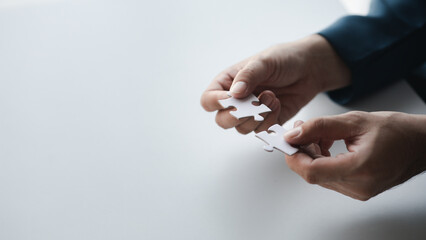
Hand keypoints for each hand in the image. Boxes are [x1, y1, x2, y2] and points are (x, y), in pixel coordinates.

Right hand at [200, 34, 349, 133]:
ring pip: (241, 129)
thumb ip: (248, 75)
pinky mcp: (266, 122)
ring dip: (257, 117)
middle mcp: (235, 101)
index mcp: (227, 83)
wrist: (309, 69)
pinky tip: (278, 104)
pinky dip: (270, 121)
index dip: (216, 103)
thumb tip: (234, 93)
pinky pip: (261, 131)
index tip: (233, 98)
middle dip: (238, 115)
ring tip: (272, 97)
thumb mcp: (265, 61)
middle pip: (222, 120)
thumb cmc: (284, 59)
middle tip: (254, 104)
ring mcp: (250, 113)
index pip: (208, 100)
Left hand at [284, 111, 425, 200]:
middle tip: (302, 130)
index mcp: (360, 169)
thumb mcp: (355, 121)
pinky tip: (327, 144)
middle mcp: (359, 186)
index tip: (287, 141)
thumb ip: (320, 127)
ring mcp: (359, 191)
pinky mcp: (358, 190)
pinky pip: (330, 177)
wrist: (421, 144)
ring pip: (320, 175)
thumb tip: (293, 135)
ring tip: (320, 134)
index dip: (294, 157)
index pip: (312, 171)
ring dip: (312, 155)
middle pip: (313, 174)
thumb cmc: (397, 131)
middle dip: (302, 151)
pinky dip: (322, 160)